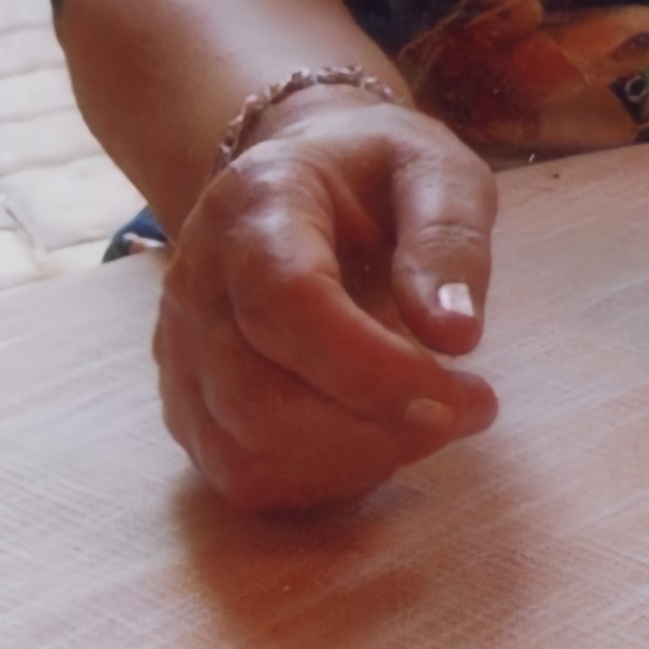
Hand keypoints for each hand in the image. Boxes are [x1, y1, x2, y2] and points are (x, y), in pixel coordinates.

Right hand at [152, 93, 503, 510]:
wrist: (299, 176)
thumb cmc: (374, 174)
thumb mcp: (434, 170)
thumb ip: (448, 238)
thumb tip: (456, 335)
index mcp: (256, 204)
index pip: (287, 302)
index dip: (372, 365)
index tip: (460, 387)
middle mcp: (196, 282)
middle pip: (258, 396)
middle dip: (376, 426)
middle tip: (469, 408)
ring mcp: (180, 349)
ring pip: (246, 449)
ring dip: (355, 459)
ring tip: (433, 420)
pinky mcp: (186, 403)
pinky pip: (240, 473)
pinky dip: (320, 478)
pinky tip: (380, 439)